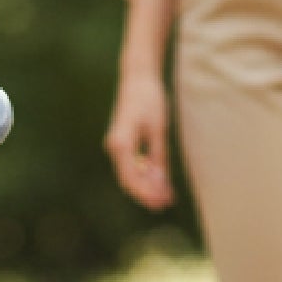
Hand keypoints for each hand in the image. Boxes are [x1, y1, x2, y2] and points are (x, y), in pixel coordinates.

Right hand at [104, 69, 173, 209]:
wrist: (138, 78)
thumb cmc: (149, 99)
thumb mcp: (159, 129)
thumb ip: (159, 157)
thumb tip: (161, 184)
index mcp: (120, 144)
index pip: (130, 178)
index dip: (147, 193)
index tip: (163, 202)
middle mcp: (114, 147)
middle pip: (129, 180)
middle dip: (147, 194)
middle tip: (167, 204)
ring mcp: (117, 146)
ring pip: (130, 175)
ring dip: (147, 187)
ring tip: (167, 197)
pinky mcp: (123, 144)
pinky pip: (132, 166)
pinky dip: (145, 176)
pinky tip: (160, 182)